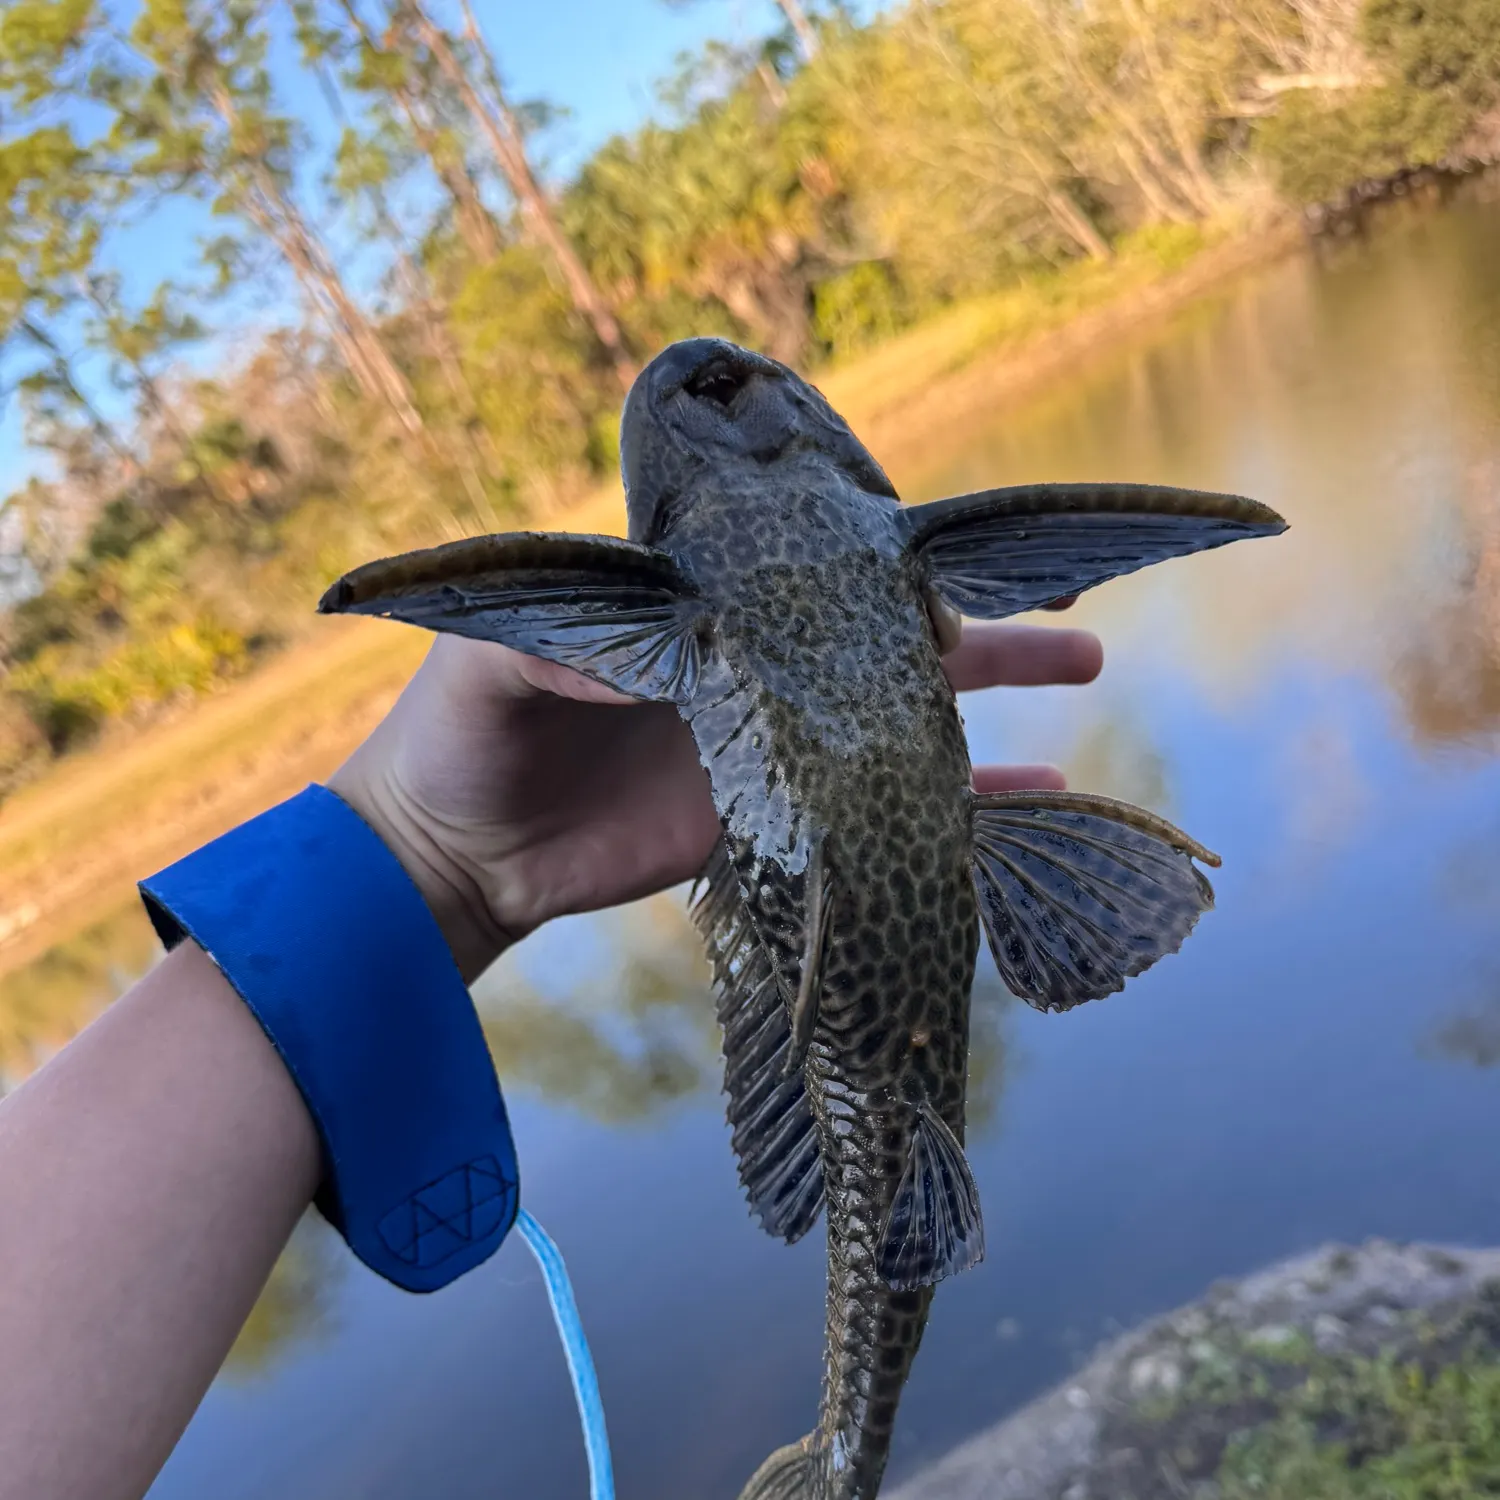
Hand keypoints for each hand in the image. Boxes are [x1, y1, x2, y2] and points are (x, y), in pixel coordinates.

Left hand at [329, 619, 1102, 981]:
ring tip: (1086, 662)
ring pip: (902, 710)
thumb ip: (567, 632)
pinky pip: (879, 807)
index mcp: (697, 606)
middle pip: (882, 630)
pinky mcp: (774, 820)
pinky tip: (1040, 793)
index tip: (955, 565)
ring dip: (993, 686)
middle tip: (1071, 606)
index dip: (884, 563)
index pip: (810, 570)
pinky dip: (959, 802)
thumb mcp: (493, 661)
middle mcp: (750, 662)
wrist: (456, 853)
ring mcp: (770, 741)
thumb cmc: (462, 738)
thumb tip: (666, 635)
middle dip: (974, 615)